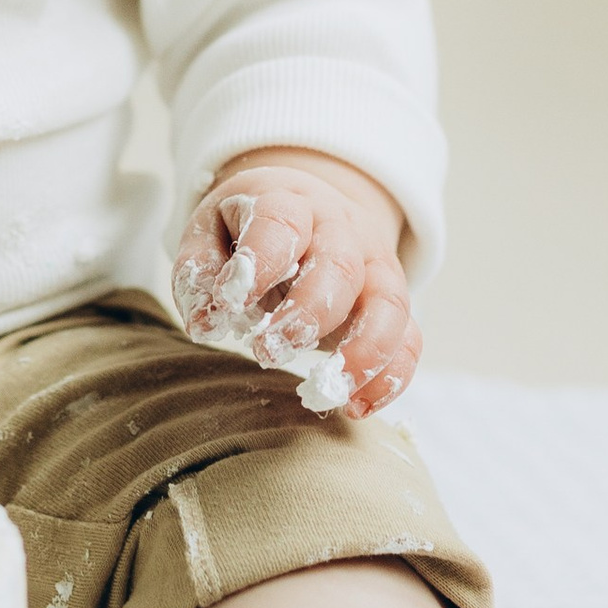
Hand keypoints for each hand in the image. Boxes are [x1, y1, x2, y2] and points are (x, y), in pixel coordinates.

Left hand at [168, 150, 420, 419]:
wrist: (311, 208)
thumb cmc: (252, 227)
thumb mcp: (212, 229)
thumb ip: (200, 269)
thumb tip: (205, 323)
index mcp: (289, 201)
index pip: (282, 221)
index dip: (261, 261)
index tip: (231, 301)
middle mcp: (341, 229)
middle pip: (341, 265)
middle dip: (308, 314)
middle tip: (267, 352)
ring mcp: (375, 266)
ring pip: (390, 304)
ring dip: (363, 352)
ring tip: (326, 390)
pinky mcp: (392, 304)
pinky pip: (408, 339)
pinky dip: (392, 377)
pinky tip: (357, 406)